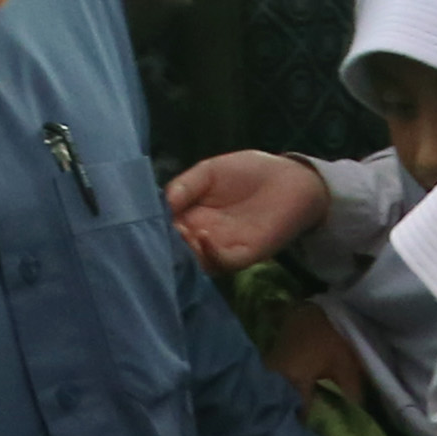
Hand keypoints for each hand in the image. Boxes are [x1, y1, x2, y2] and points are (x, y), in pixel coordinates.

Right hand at [166, 148, 331, 274]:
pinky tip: (202, 236)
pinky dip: (210, 254)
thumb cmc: (249, 172)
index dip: (155, 226)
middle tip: (162, 229)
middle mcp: (203, 236)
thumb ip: (185, 185)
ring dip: (184, 252)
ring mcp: (223, 248)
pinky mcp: (245, 254)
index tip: (146, 218)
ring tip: (180, 233)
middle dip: (166, 243)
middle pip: (177, 249)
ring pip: (196, 261)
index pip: (165, 229)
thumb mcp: (209, 172)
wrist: (290, 177)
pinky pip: (223, 262)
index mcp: (191, 217)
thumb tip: (163, 203)